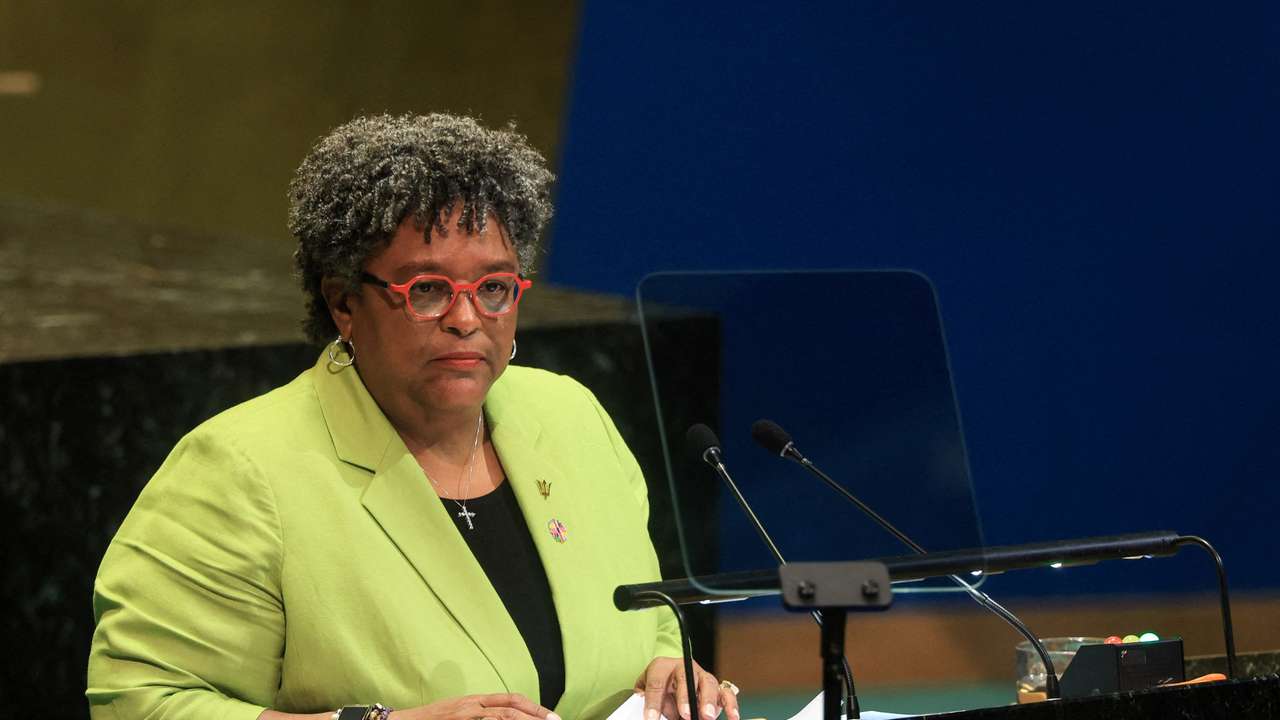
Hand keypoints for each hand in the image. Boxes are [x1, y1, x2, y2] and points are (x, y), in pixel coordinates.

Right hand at [389, 693, 558, 719]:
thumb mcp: (458, 710)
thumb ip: (480, 711)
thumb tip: (507, 715)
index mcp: (474, 700)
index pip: (510, 699)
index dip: (532, 706)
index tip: (549, 715)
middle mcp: (471, 706)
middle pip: (510, 709)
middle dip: (535, 716)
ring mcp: (465, 717)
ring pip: (502, 719)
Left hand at [634, 657, 739, 719]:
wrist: (667, 682)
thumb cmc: (657, 689)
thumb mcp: (645, 692)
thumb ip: (645, 700)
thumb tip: (649, 713)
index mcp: (662, 667)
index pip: (656, 682)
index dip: (653, 702)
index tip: (651, 718)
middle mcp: (683, 667)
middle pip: (686, 677)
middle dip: (685, 697)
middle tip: (685, 714)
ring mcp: (701, 676)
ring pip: (708, 682)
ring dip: (708, 700)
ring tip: (706, 716)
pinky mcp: (715, 687)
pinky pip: (726, 692)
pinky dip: (730, 704)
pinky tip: (732, 717)